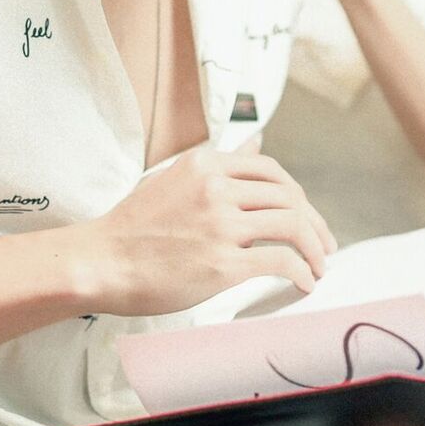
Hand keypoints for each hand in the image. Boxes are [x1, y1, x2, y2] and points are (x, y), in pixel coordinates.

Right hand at [79, 140, 337, 315]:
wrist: (101, 262)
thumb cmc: (132, 228)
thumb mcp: (173, 179)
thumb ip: (216, 165)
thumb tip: (253, 143)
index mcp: (204, 164)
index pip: (270, 170)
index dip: (296, 194)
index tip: (304, 215)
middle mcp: (215, 188)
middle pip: (289, 196)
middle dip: (314, 222)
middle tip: (324, 245)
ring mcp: (220, 225)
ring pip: (292, 225)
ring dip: (315, 248)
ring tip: (319, 266)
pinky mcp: (222, 264)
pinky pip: (280, 262)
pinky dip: (302, 272)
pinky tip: (304, 283)